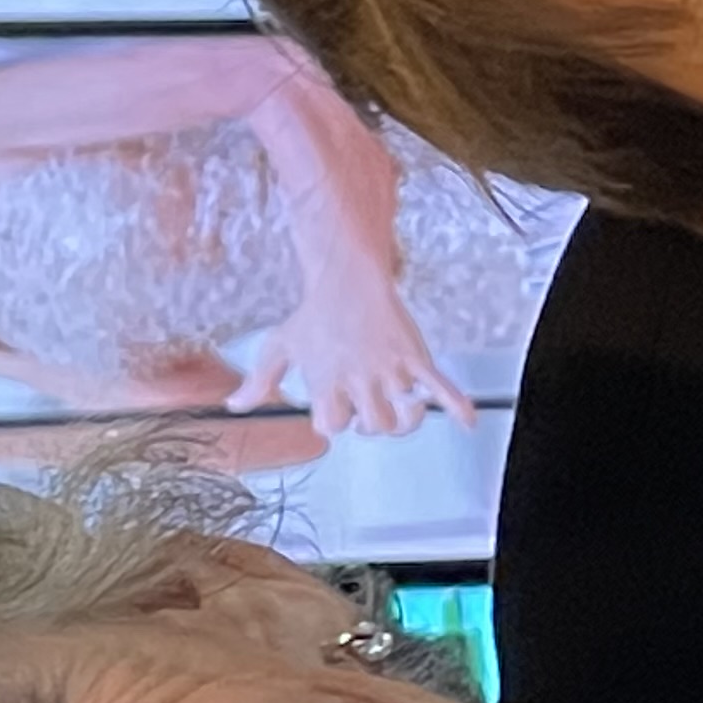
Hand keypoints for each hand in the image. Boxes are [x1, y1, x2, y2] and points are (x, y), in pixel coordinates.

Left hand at [226, 311, 476, 438]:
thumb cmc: (315, 313)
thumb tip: (236, 405)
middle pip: (371, 426)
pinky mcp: (415, 358)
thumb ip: (259, 381)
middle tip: (366, 414)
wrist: (348, 276)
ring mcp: (390, 370)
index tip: (334, 411)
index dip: (333, 421)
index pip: (332, 425)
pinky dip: (456, 406)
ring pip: (402, 417)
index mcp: (328, 382)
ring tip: (398, 412)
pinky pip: (439, 386)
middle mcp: (360, 380)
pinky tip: (466, 421)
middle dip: (368, 425)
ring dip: (401, 420)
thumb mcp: (280, 345)